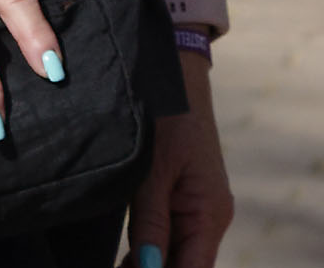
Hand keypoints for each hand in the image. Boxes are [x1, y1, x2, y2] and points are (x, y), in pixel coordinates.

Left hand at [128, 53, 232, 267]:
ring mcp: (197, 208)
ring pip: (176, 254)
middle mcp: (209, 217)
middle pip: (183, 265)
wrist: (174, 74)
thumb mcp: (152, 171)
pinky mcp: (183, 197)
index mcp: (209, 213)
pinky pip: (170, 235)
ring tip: (114, 267)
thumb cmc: (166, 117)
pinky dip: (149, 250)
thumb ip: (151, 222)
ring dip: (149, 264)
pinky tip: (126, 258)